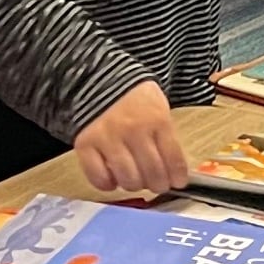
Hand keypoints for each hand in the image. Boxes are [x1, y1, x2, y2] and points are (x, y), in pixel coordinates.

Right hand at [73, 82, 190, 197]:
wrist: (97, 79)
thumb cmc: (133, 97)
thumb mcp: (158, 107)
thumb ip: (166, 136)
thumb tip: (175, 170)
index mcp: (157, 119)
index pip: (173, 158)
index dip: (177, 177)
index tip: (177, 182)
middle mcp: (133, 129)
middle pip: (152, 173)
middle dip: (158, 184)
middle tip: (156, 183)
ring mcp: (108, 137)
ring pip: (128, 179)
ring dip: (135, 184)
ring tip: (135, 180)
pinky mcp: (86, 144)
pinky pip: (99, 177)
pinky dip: (107, 184)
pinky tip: (113, 179)